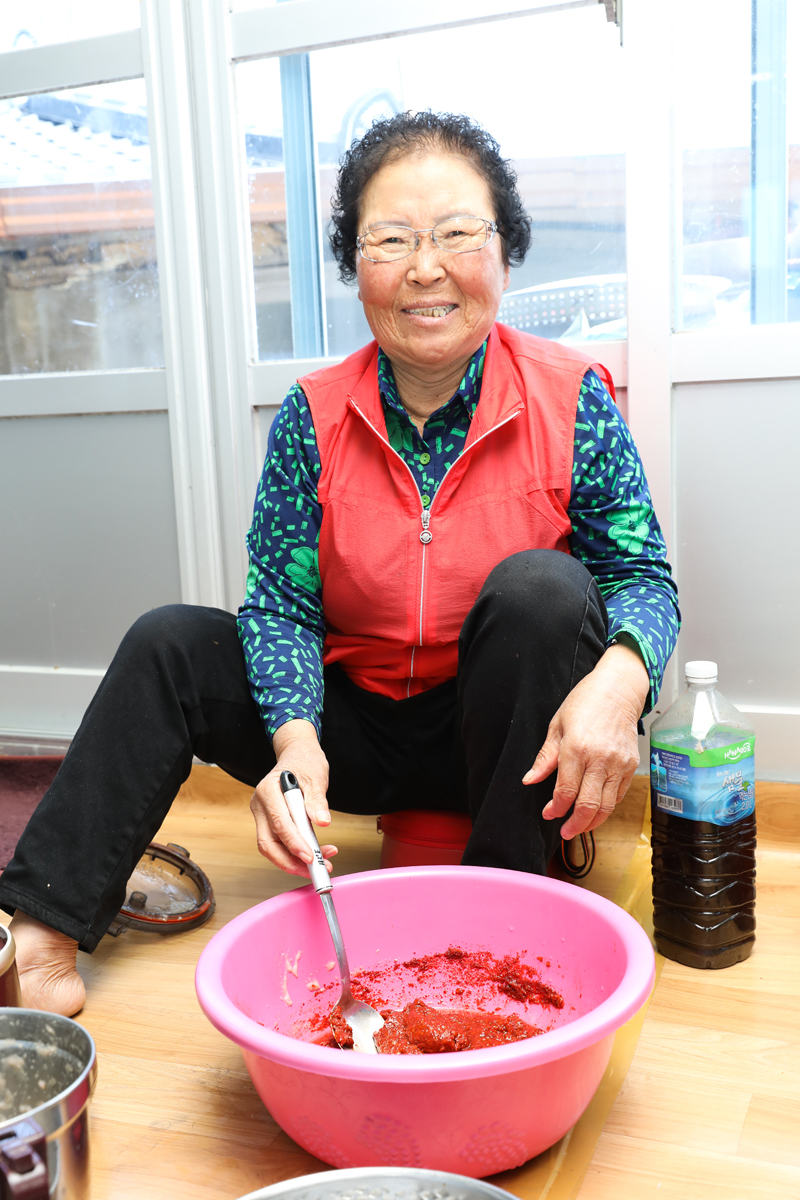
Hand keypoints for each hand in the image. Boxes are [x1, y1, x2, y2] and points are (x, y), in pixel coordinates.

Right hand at [250, 719, 337, 876]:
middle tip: (315, 869)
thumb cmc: (304, 762)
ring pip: (272, 847)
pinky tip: (314, 853)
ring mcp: (262, 814)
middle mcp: (260, 805)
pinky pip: (278, 843)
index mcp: (268, 790)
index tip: (311, 856)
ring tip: (322, 862)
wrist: (297, 755)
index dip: (294, 842)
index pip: (279, 823)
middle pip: (268, 843)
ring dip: (294, 860)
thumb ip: (317, 801)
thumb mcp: (315, 776)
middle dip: (291, 861)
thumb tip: (323, 821)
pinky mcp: (269, 822)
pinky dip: (295, 852)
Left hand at [523, 642, 648, 839]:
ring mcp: (619, 764)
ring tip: (579, 826)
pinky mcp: (631, 765)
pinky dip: (607, 807)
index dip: (555, 809)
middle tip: (565, 831)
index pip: (565, 791)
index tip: (548, 813)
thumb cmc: (584, 702)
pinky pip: (619, 795)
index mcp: (576, 749)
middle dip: (575, 824)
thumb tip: (530, 780)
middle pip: (588, 805)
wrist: (618, 689)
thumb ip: (545, 757)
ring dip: (592, 822)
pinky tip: (596, 809)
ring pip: (607, 806)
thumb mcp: (556, 725)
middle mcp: (600, 759)